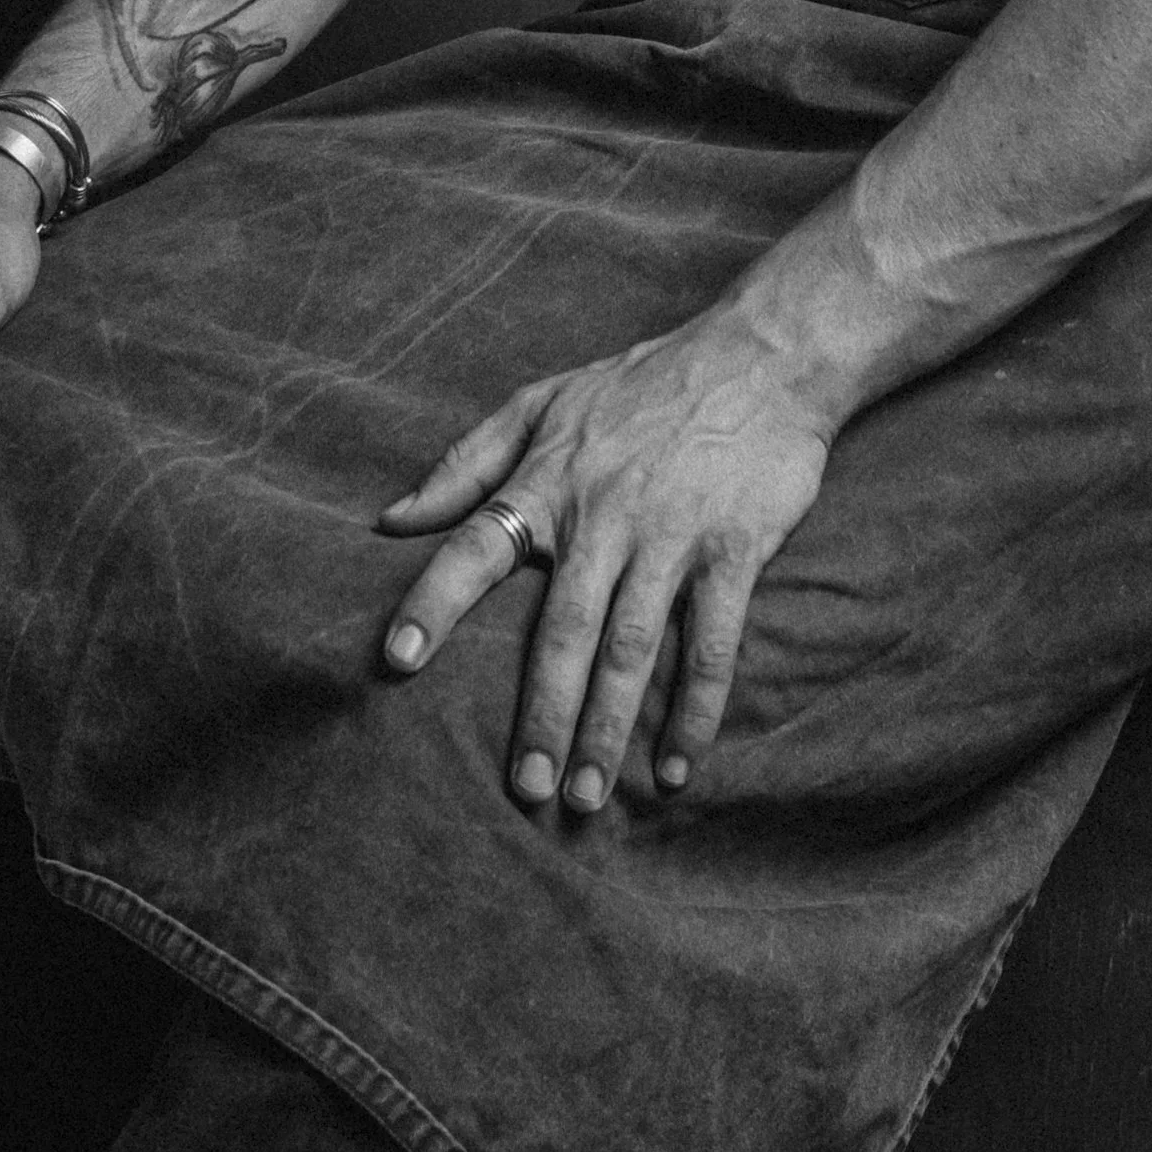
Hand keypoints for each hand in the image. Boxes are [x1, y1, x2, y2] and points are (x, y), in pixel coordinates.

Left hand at [376, 314, 832, 813]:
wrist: (761, 356)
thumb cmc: (641, 385)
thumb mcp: (543, 402)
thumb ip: (465, 462)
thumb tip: (390, 519)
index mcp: (550, 478)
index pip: (477, 545)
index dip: (434, 601)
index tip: (395, 660)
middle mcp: (604, 512)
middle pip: (562, 628)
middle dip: (541, 713)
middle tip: (526, 787)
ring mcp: (671, 533)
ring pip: (631, 646)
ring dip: (608, 726)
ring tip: (587, 795)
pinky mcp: (734, 549)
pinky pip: (711, 643)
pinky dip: (695, 708)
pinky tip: (677, 765)